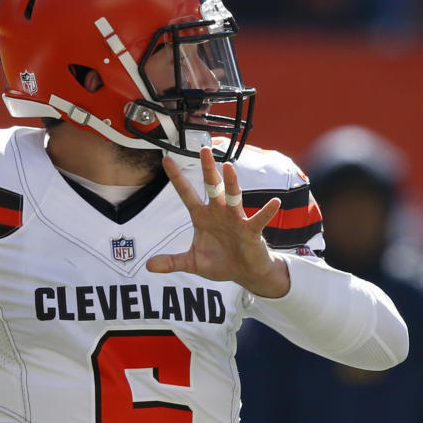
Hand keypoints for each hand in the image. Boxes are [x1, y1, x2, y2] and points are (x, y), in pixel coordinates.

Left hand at [147, 147, 290, 297]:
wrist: (244, 273)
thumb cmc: (219, 262)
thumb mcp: (193, 263)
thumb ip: (172, 262)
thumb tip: (148, 266)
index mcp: (202, 217)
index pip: (187, 194)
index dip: (177, 178)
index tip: (166, 159)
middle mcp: (218, 213)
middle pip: (211, 187)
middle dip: (208, 169)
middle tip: (203, 149)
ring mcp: (236, 220)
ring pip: (233, 197)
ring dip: (231, 183)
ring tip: (229, 167)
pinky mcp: (251, 231)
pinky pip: (258, 220)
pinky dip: (266, 212)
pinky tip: (274, 203)